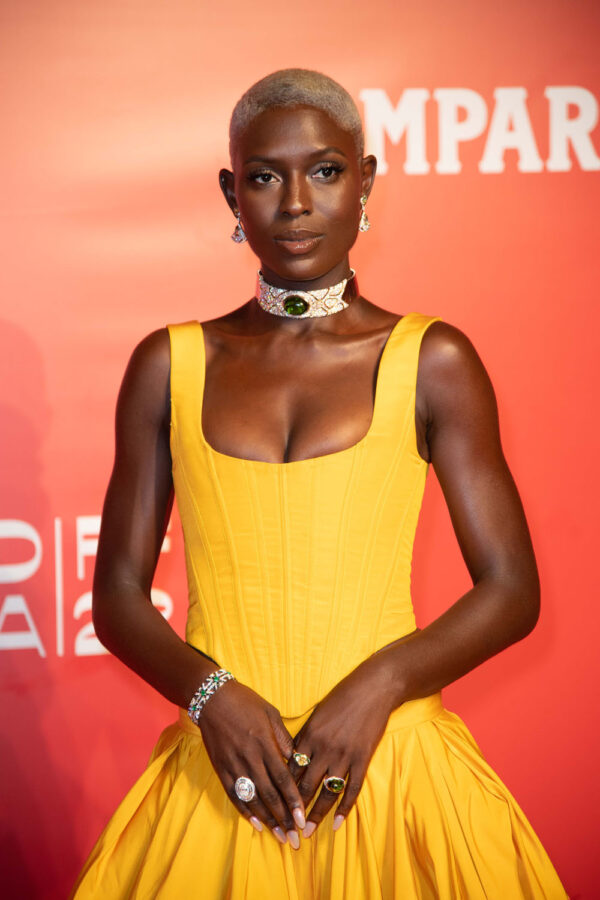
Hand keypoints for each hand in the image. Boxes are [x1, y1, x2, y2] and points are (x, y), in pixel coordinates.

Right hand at [199, 680, 305, 846]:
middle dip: (283, 818)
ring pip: (253, 798)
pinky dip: (245, 811)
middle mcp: (250, 757)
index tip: (302, 818)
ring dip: (267, 820)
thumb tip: (297, 760)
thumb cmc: (245, 702)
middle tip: (295, 838)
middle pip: (269, 794)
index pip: (283, 778)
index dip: (293, 800)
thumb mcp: (271, 713)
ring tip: (279, 836)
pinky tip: (256, 823)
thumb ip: (284, 738)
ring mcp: (233, 765)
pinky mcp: (221, 768)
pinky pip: (234, 794)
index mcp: (265, 743)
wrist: (212, 698)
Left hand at [288, 654, 395, 837]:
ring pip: (326, 792)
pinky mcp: (362, 759)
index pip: (291, 769)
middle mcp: (324, 748)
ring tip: (308, 832)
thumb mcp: (318, 714)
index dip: (281, 790)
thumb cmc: (343, 697)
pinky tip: (337, 824)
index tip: (274, 805)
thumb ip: (305, 736)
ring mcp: (344, 755)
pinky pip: (352, 789)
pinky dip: (344, 808)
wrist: (374, 688)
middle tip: (287, 827)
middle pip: (305, 785)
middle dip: (295, 809)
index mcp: (309, 735)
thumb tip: (291, 756)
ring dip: (316, 814)